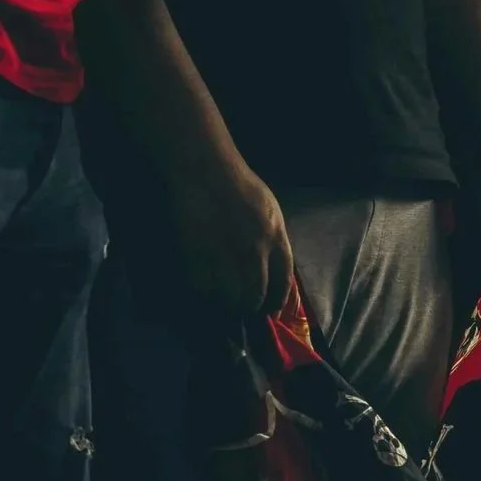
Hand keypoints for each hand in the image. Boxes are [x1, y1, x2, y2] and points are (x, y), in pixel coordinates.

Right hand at [173, 161, 293, 316]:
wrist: (208, 172)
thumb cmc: (241, 187)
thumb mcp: (270, 211)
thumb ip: (274, 238)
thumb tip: (274, 268)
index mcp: (276, 236)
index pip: (284, 278)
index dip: (279, 298)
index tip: (272, 309)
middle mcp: (254, 249)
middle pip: (255, 293)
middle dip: (251, 306)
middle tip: (244, 309)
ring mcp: (225, 252)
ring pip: (229, 295)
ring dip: (227, 304)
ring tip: (225, 303)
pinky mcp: (197, 253)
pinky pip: (202, 285)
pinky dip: (205, 293)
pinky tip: (206, 290)